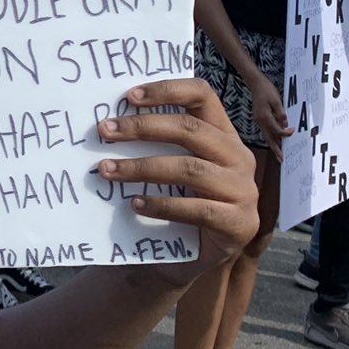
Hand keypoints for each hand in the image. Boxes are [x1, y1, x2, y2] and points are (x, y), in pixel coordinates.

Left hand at [96, 79, 259, 289]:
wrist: (194, 258)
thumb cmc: (177, 202)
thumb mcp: (170, 167)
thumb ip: (156, 143)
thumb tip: (109, 120)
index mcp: (224, 134)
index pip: (202, 95)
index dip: (167, 90)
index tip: (128, 96)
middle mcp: (239, 157)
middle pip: (190, 129)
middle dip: (142, 128)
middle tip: (105, 131)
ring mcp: (244, 190)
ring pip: (189, 169)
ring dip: (142, 167)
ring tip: (107, 169)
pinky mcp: (239, 223)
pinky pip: (196, 209)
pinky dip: (162, 205)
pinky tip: (135, 203)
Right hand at [249, 73, 293, 150]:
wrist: (255, 83)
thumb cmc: (266, 90)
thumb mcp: (276, 100)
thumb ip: (280, 113)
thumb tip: (285, 124)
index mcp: (265, 117)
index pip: (277, 130)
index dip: (286, 133)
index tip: (293, 131)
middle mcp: (260, 121)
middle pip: (269, 138)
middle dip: (276, 149)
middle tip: (281, 160)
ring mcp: (258, 120)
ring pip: (266, 136)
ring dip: (273, 145)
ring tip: (279, 154)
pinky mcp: (259, 118)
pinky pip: (266, 131)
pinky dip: (271, 137)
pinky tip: (276, 140)